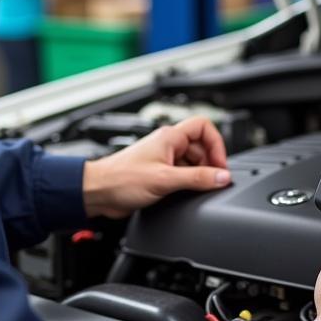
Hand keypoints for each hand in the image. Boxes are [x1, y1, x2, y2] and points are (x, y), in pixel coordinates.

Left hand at [82, 116, 231, 218]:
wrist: (98, 192)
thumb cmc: (121, 179)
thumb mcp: (165, 179)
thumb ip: (197, 178)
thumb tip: (222, 177)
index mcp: (170, 137)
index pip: (204, 127)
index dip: (217, 144)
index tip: (220, 165)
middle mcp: (167, 145)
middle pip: (201, 147)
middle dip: (209, 164)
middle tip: (213, 181)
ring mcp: (163, 159)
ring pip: (192, 162)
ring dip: (198, 175)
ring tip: (196, 189)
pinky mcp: (159, 173)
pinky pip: (182, 174)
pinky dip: (187, 183)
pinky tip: (183, 193)